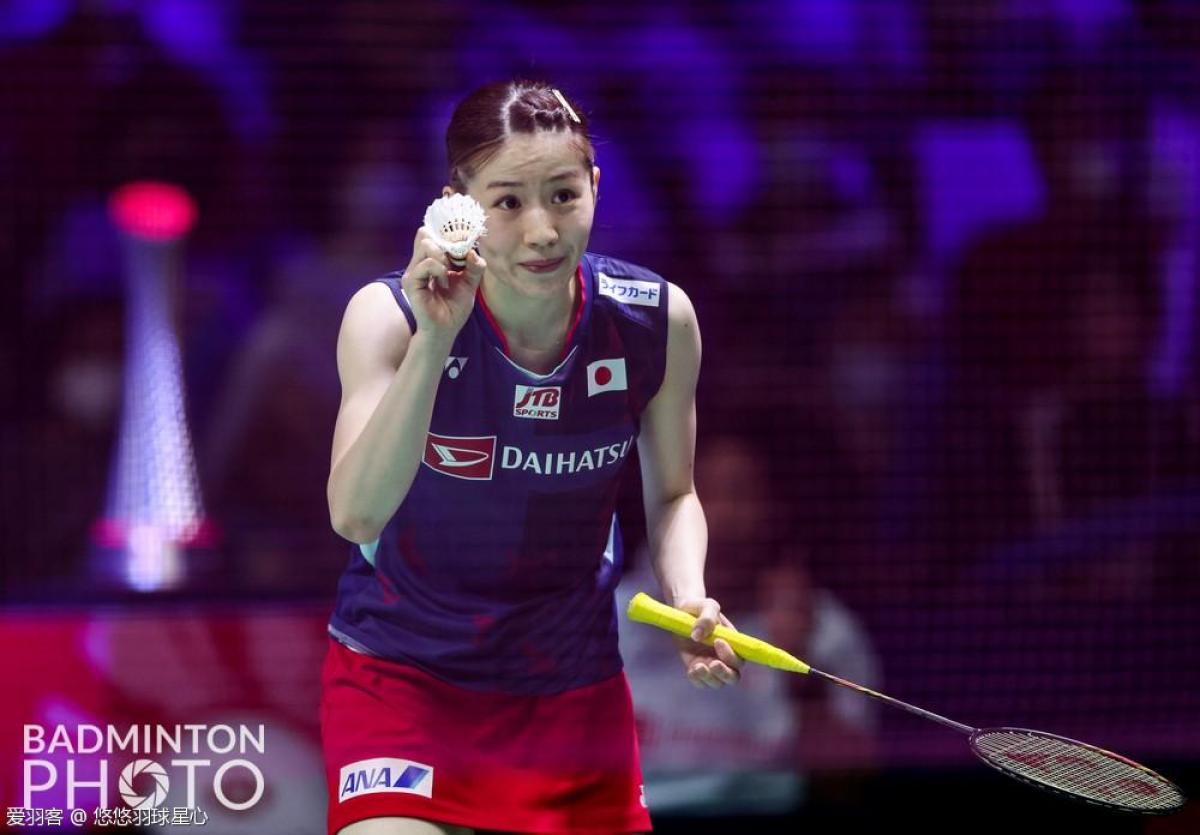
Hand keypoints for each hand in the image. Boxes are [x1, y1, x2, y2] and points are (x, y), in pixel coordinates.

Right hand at [400, 226, 486, 343]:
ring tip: (450, 274)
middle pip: (426, 233)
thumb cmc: (454, 309)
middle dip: (446, 243)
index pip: (432, 234)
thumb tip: (474, 253)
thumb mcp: (470, 284)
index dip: (449, 235)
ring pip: (426, 243)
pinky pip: (426, 263)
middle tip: (457, 261)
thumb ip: (474, 267)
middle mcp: (419, 263)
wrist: (445, 330)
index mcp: (430, 261)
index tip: (464, 247)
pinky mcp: (411, 281)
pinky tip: (444, 284)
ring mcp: (413, 271)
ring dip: (444, 256)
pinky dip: (440, 270)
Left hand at [673, 597, 742, 687]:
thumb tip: (697, 636)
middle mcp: (725, 657)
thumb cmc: (700, 607)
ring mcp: (710, 664)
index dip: (731, 656)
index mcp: (733, 644)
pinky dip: (697, 680)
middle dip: (724, 674)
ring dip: (709, 678)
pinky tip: (691, 670)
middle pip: (733, 677)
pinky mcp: (696, 667)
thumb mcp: (706, 606)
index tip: (717, 641)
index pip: (740, 659)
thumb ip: (707, 618)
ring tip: (697, 666)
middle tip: (712, 663)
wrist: (683, 611)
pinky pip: (700, 682)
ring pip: (717, 683)